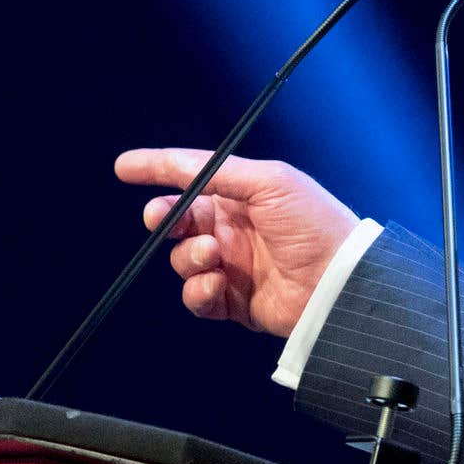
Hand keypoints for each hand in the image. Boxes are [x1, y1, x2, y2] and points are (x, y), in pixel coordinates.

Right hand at [113, 148, 359, 337]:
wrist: (339, 281)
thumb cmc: (313, 223)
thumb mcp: (268, 181)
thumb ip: (217, 171)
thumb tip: (172, 161)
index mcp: (241, 195)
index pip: (190, 179)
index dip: (156, 171)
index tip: (124, 168)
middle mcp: (232, 229)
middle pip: (177, 221)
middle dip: (164, 218)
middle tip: (164, 220)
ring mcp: (231, 266)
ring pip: (182, 260)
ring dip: (189, 256)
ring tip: (214, 255)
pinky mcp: (233, 302)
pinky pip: (196, 297)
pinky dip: (198, 290)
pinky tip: (217, 283)